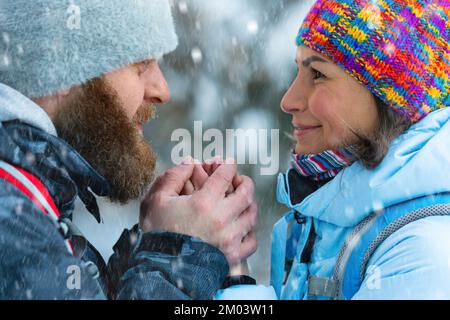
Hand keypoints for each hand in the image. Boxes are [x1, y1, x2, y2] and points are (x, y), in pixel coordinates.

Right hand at [139, 159, 257, 265]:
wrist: (160, 267)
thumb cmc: (157, 235)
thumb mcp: (156, 200)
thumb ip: (173, 177)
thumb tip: (189, 163)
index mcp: (203, 203)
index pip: (225, 175)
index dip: (228, 165)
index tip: (228, 164)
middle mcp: (221, 219)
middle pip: (245, 193)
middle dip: (244, 182)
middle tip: (239, 180)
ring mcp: (229, 239)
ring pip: (251, 215)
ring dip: (249, 204)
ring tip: (242, 201)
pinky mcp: (232, 256)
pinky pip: (252, 241)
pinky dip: (250, 231)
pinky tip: (242, 227)